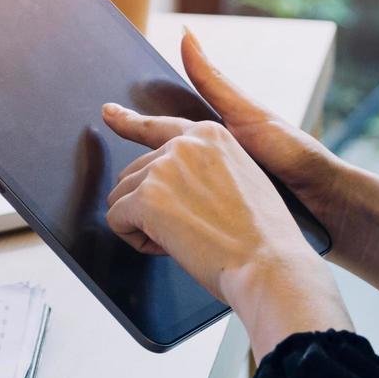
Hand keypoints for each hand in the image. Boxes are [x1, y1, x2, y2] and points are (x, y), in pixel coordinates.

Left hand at [101, 99, 351, 354]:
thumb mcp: (243, 178)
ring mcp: (163, 168)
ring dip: (143, 224)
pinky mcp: (146, 198)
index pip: (158, 126)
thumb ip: (207, 166)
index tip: (108, 112)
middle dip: (152, 206)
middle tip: (193, 230)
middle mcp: (185, 143)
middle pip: (135, 172)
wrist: (270, 265)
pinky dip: (135, 240)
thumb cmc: (262, 236)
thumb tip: (171, 174)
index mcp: (211, 134)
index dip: (129, 121)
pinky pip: (116, 220)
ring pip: (121, 196)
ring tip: (186, 239)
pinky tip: (169, 247)